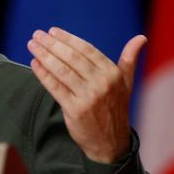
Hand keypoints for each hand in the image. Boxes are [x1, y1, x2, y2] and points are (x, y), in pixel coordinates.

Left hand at [27, 28, 146, 163]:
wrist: (111, 142)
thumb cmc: (115, 109)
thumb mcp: (126, 83)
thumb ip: (129, 59)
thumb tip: (140, 38)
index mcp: (113, 74)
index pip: (87, 50)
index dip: (68, 39)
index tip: (53, 31)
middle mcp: (102, 83)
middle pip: (72, 58)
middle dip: (52, 44)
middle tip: (37, 34)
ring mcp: (88, 97)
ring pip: (62, 71)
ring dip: (44, 55)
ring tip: (32, 45)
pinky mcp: (75, 110)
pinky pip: (55, 88)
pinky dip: (43, 74)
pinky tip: (34, 64)